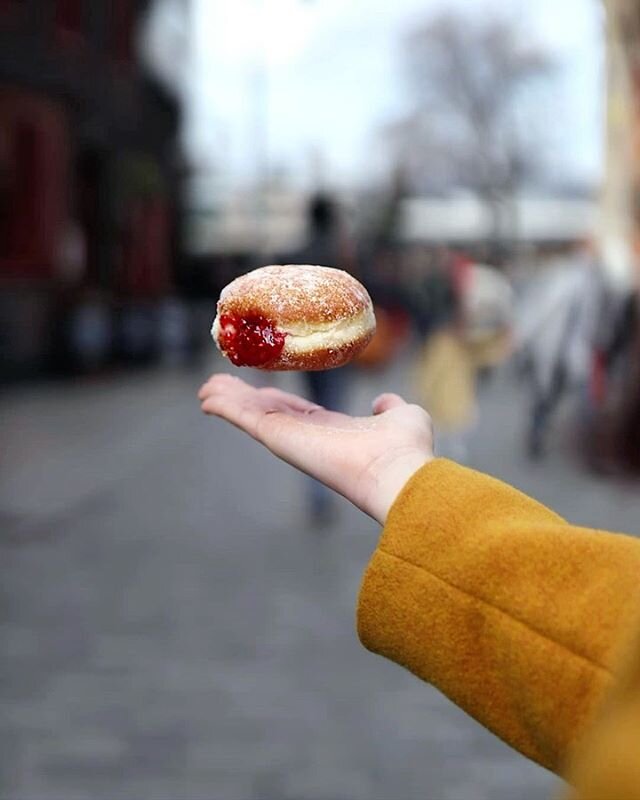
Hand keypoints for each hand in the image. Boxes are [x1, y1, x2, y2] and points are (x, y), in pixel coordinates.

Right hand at [198, 374, 433, 523]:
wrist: (399, 472)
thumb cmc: (407, 450)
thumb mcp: (403, 416)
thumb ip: (391, 407)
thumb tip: (383, 402)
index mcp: (332, 431)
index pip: (297, 414)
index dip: (277, 401)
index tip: (260, 389)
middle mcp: (307, 436)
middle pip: (267, 414)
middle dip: (243, 399)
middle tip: (219, 385)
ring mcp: (291, 438)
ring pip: (251, 416)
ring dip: (227, 401)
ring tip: (205, 388)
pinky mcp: (279, 438)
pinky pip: (245, 418)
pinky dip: (225, 407)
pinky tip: (207, 396)